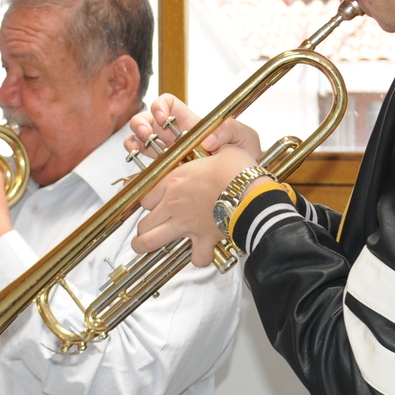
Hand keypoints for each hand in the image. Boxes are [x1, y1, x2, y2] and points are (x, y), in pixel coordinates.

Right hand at [126, 93, 262, 161]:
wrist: (242, 189)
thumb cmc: (246, 160)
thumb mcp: (246, 139)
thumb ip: (232, 129)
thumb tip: (209, 138)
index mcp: (190, 124)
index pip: (168, 104)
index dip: (160, 106)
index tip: (163, 118)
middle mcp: (174, 137)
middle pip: (147, 120)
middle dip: (141, 124)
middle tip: (146, 135)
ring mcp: (166, 155)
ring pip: (139, 140)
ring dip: (133, 141)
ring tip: (138, 149)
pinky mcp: (163, 174)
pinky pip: (143, 167)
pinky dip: (136, 165)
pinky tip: (140, 168)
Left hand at [132, 146, 261, 266]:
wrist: (252, 192)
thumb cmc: (239, 170)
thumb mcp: (225, 148)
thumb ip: (214, 143)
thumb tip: (212, 137)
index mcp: (174, 181)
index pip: (145, 196)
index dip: (148, 202)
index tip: (154, 204)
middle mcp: (174, 204)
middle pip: (142, 222)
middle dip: (142, 229)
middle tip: (147, 230)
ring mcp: (185, 223)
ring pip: (150, 241)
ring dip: (147, 246)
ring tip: (147, 248)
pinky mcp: (203, 239)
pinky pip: (195, 258)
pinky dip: (198, 257)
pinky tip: (201, 252)